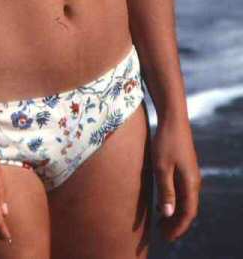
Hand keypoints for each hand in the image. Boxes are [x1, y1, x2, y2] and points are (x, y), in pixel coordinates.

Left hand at [151, 114, 201, 242]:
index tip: (166, 238)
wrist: (173, 117)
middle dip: (176, 224)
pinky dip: (174, 201)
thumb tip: (169, 214)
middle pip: (188, 209)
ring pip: (186, 200)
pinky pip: (182, 190)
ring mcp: (191, 173)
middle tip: (162, 234)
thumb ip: (166, 190)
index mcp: (190, 182)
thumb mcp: (161, 167)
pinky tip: (163, 203)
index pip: (188, 213)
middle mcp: (194, 180)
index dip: (178, 228)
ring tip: (161, 223)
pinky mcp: (185, 166)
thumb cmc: (166, 141)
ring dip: (175, 213)